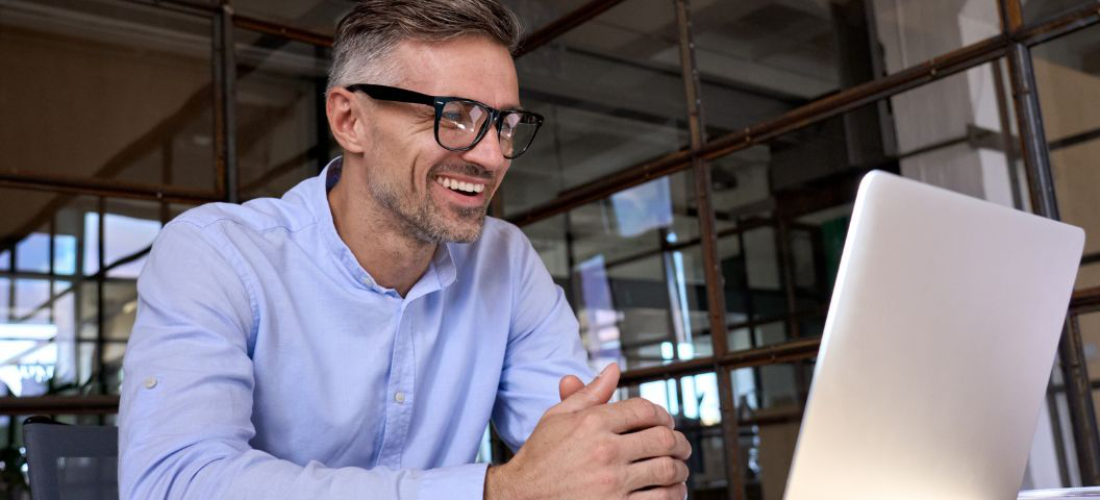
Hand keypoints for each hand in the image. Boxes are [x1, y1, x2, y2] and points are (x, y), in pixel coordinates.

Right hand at [486, 364, 691, 499]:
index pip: (646, 411)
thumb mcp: (557, 418)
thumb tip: (614, 369)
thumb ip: (590, 394)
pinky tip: (671, 492)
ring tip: (679, 471)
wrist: (520, 497)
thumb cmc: (539, 458)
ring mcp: (612, 483)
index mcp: (592, 423)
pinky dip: (673, 495)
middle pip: (663, 439)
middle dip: (679, 442)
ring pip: (667, 471)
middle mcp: (605, 451)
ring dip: (680, 470)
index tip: (666, 423)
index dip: (663, 415)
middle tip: (681, 447)